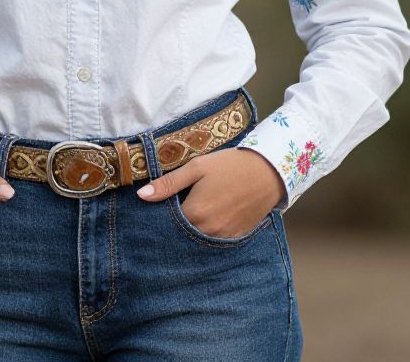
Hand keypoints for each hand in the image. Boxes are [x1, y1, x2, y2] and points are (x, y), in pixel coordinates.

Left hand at [136, 147, 286, 237]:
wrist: (268, 171)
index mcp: (195, 213)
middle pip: (181, 235)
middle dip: (174, 227)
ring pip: (198, 242)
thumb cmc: (229, 166)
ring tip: (192, 213)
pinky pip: (215, 243)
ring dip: (191, 232)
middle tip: (173, 211)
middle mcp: (208, 231)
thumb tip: (142, 196)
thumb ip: (169, 183)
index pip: (167, 224)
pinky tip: (207, 221)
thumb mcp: (197, 167)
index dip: (160, 215)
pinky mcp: (236, 239)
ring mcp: (223, 238)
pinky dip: (208, 235)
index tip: (157, 208)